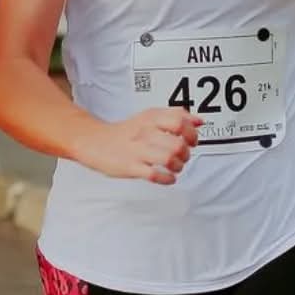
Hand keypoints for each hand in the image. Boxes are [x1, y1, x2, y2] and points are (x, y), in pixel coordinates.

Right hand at [74, 108, 201, 184]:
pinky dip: (167, 178)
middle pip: (178, 143)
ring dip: (178, 166)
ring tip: (174, 167)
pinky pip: (155, 174)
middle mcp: (145, 132)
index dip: (191, 134)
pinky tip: (167, 177)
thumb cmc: (126, 132)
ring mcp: (137, 150)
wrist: (94, 142)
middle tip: (182, 156)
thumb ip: (176, 117)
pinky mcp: (130, 166)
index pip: (179, 121)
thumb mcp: (150, 117)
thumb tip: (200, 121)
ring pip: (169, 158)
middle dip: (186, 154)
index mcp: (151, 118)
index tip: (191, 141)